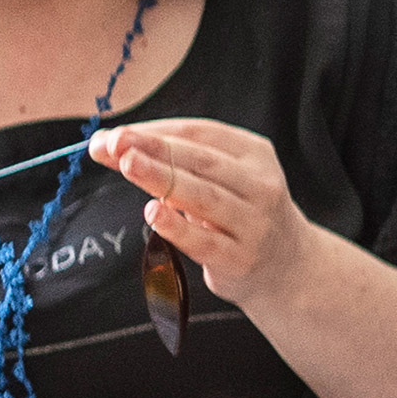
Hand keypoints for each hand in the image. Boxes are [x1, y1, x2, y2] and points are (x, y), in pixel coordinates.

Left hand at [91, 116, 333, 314]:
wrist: (289, 266)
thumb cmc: (241, 214)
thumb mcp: (222, 180)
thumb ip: (174, 162)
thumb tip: (107, 144)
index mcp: (255, 155)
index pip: (200, 134)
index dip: (155, 131)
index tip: (113, 135)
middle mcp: (260, 186)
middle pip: (201, 161)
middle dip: (155, 149)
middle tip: (115, 142)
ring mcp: (253, 224)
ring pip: (204, 196)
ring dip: (162, 178)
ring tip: (127, 164)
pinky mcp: (240, 259)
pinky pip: (205, 241)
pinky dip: (177, 227)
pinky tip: (153, 213)